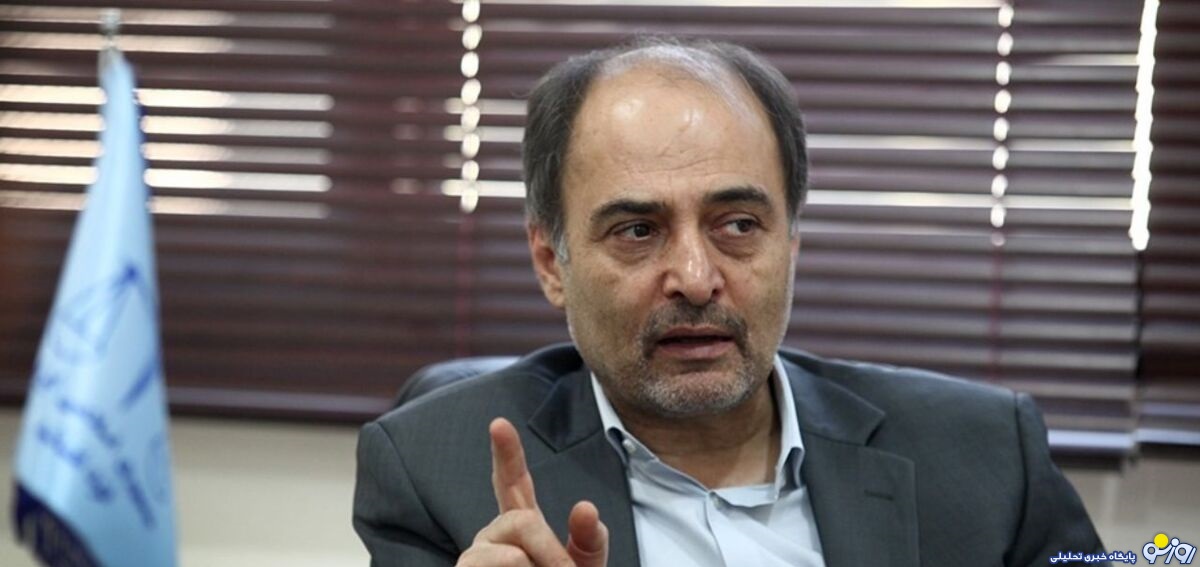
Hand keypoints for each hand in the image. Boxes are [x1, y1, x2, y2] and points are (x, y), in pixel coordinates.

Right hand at [455, 418, 608, 566]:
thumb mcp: (585, 563)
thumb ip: (590, 538)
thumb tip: (585, 507)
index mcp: (522, 524)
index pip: (512, 481)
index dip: (507, 453)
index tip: (499, 424)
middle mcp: (494, 534)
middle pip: (520, 522)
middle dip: (550, 552)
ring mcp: (476, 554)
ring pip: (513, 553)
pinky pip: (505, 564)